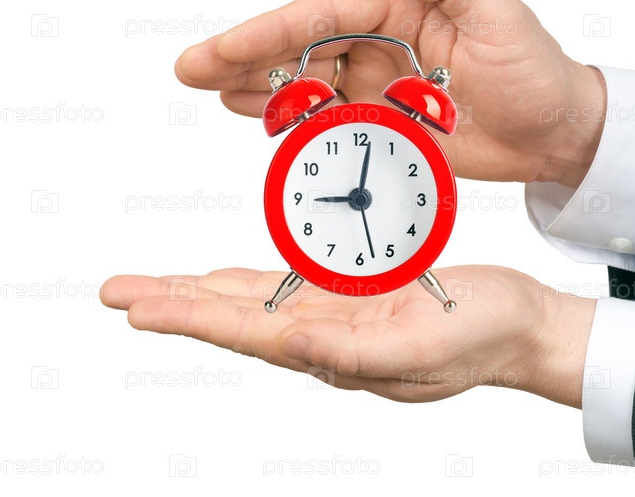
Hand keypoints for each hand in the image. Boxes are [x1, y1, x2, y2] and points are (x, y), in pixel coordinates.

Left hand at [100, 266, 594, 405]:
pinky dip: (246, 282)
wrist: (517, 326)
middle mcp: (326, 338)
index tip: (140, 310)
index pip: (250, 335)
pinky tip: (221, 279)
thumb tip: (291, 348)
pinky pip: (288, 286)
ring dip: (199, 292)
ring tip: (151, 286)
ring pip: (254, 301)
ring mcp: (338, 316)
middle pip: (236, 318)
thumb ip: (355, 354)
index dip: (192, 320)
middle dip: (174, 305)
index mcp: (338, 354)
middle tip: (117, 292)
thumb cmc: (482, 339)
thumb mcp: (424, 348)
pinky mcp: (354, 296)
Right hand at [174, 0, 605, 187]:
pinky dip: (292, 117)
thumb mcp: (503, 17)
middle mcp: (382, 41)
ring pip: (305, 81)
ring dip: (258, 85)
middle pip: (301, 46)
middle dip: (246, 55)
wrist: (555, 133)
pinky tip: (257, 115)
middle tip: (192, 70)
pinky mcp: (383, 122)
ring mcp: (378, 83)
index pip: (324, 16)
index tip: (225, 49)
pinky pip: (328, 118)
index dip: (271, 31)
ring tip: (212, 91)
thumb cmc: (537, 72)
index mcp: (402, 6)